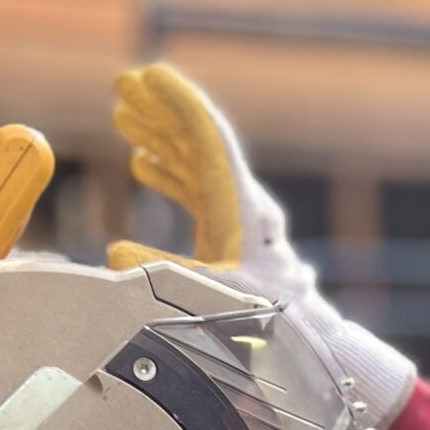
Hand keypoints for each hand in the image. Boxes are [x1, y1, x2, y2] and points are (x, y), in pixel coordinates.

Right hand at [110, 63, 415, 429]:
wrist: (313, 355)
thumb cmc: (272, 330)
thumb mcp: (214, 298)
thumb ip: (165, 275)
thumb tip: (116, 254)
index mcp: (244, 209)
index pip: (210, 140)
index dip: (178, 104)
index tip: (151, 74)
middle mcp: (245, 207)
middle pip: (199, 144)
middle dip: (161, 112)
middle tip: (125, 83)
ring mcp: (239, 223)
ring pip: (196, 165)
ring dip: (160, 139)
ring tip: (123, 113)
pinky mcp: (233, 241)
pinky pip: (197, 193)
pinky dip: (170, 175)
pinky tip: (143, 166)